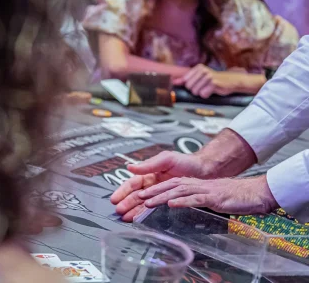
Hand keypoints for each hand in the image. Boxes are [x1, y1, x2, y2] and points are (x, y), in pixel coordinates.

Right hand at [110, 151, 208, 221]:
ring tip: (125, 218)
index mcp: (149, 174)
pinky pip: (154, 209)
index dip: (123, 191)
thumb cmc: (186, 162)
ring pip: (142, 203)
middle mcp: (152, 185)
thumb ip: (149, 164)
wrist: (205, 170)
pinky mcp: (167, 202)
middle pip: (135, 195)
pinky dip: (145, 214)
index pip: (132, 183)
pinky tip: (139, 220)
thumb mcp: (166, 159)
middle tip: (118, 211)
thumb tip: (129, 167)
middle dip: (126, 203)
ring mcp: (159, 194)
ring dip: (133, 210)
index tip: (114, 198)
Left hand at [138, 175, 278, 214]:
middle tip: (136, 198)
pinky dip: (183, 201)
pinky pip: (196, 198)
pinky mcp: (213, 197)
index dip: (153, 190)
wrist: (253, 193)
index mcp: (193, 184)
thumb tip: (179, 205)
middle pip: (169, 186)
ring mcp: (204, 190)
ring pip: (178, 190)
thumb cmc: (230, 196)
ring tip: (148, 202)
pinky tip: (172, 204)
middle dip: (151, 192)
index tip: (139, 196)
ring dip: (162, 196)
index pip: (168, 185)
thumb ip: (193, 200)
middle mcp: (195, 184)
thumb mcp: (208, 198)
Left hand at [174, 64, 241, 98]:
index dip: (190, 86)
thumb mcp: (199, 77)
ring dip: (202, 93)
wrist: (231, 81)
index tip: (197, 85)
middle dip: (196, 90)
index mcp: (198, 68)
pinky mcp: (214, 83)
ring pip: (196, 92)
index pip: (185, 81)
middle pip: (189, 87)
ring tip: (209, 88)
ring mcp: (208, 76)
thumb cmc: (213, 80)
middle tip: (205, 87)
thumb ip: (186, 79)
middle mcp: (202, 70)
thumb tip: (174, 82)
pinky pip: (203, 94)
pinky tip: (213, 91)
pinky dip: (207, 95)